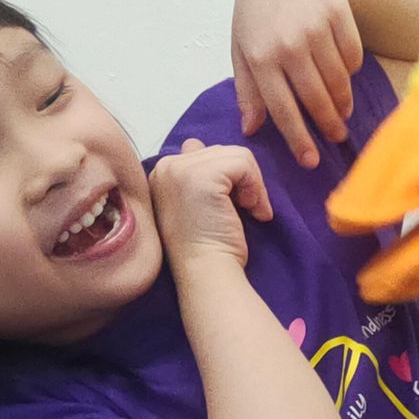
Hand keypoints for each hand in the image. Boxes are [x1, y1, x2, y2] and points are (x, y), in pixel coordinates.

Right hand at [150, 140, 273, 270]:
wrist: (205, 272)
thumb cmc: (206, 245)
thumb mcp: (195, 202)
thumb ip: (196, 173)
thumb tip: (200, 145)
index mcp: (161, 172)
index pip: (205, 153)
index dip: (227, 178)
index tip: (228, 206)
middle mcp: (165, 166)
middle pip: (223, 152)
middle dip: (242, 180)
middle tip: (245, 210)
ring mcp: (181, 169)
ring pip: (238, 156)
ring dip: (253, 185)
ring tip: (250, 211)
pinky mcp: (203, 176)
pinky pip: (245, 164)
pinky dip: (257, 188)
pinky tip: (252, 211)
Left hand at [232, 0, 366, 166]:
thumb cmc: (256, 11)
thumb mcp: (241, 48)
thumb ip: (248, 89)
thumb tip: (251, 128)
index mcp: (260, 57)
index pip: (282, 109)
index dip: (298, 139)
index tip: (310, 161)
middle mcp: (289, 44)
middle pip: (316, 99)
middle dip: (328, 125)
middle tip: (335, 138)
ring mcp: (315, 28)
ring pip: (338, 80)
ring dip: (342, 102)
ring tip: (342, 113)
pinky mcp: (338, 13)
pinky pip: (353, 55)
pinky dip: (351, 71)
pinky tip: (344, 76)